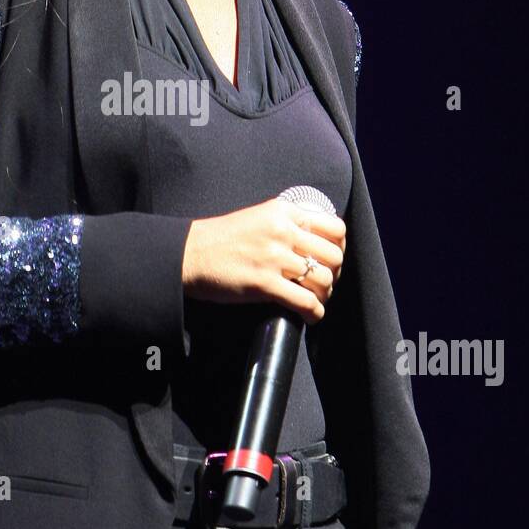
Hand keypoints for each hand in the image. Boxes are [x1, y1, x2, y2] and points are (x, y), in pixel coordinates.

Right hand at [181, 197, 345, 322]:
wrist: (189, 254)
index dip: (340, 247)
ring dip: (325, 295)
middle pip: (333, 255)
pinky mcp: (264, 284)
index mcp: (283, 212)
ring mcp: (273, 258)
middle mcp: (282, 231)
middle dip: (334, 273)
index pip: (334, 227)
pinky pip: (305, 302)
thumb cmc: (220, 239)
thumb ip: (286, 224)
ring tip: (316, 300)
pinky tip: (311, 316)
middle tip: (324, 283)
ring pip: (324, 279)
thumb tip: (315, 242)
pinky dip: (315, 313)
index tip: (332, 258)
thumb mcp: (258, 217)